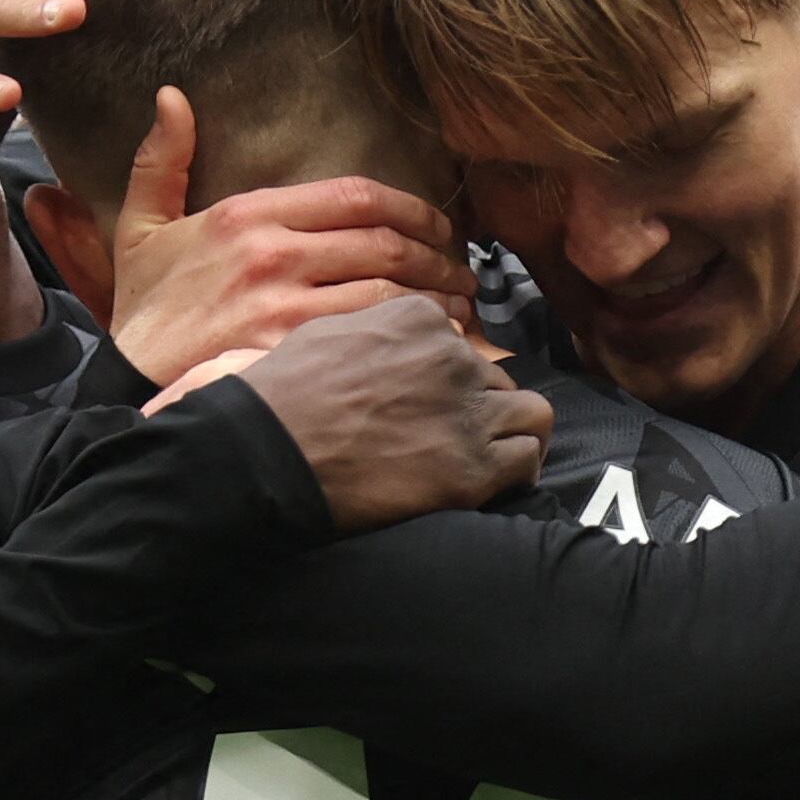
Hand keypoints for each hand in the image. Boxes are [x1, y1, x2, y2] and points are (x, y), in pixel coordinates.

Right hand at [102, 87, 475, 385]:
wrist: (126, 387)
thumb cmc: (144, 311)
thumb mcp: (140, 227)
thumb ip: (161, 161)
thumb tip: (172, 96)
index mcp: (247, 215)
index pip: (355, 196)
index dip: (411, 207)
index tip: (438, 225)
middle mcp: (273, 255)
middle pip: (384, 243)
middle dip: (436, 256)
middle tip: (462, 271)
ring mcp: (284, 308)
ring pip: (388, 292)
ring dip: (436, 299)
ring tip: (459, 308)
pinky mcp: (293, 356)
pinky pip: (372, 338)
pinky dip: (412, 337)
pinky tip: (434, 344)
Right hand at [237, 297, 553, 529]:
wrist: (268, 453)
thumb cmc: (280, 398)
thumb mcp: (327, 333)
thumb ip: (377, 331)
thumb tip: (396, 348)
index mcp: (418, 319)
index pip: (461, 345)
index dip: (447, 378)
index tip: (428, 402)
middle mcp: (452, 358)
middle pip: (494, 380)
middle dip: (476, 407)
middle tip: (446, 437)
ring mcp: (466, 412)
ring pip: (531, 414)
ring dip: (511, 434)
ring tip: (487, 455)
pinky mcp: (472, 467)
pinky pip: (526, 460)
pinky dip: (515, 471)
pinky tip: (490, 481)